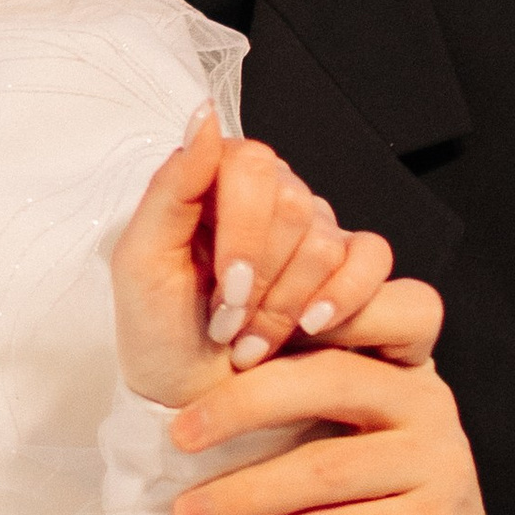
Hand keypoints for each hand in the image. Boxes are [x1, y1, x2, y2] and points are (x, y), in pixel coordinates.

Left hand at [111, 109, 398, 406]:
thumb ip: (171, 185)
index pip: (251, 164)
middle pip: (295, 205)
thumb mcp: (142, 262)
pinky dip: (345, 298)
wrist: (192, 399)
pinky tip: (311, 327)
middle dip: (261, 282)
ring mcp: (313, 228)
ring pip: (327, 242)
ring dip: (286, 306)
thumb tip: (204, 115)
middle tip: (227, 326)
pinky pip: (373, 257)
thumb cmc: (159, 332)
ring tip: (249, 344)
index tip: (225, 291)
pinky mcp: (347, 267)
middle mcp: (270, 193)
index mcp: (215, 178)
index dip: (244, 233)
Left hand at [166, 318, 513, 514]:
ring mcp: (436, 464)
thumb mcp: (346, 434)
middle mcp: (427, 402)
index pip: (354, 305)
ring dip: (240, 494)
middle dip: (242, 404)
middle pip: (330, 378)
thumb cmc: (375, 503)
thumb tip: (185, 377)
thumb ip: (301, 393)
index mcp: (400, 364)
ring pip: (322, 468)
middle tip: (178, 434)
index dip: (288, 310)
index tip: (216, 340)